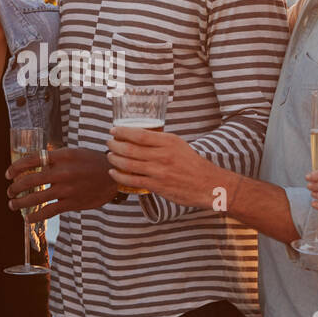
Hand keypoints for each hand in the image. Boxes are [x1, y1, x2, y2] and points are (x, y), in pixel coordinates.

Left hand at [5, 146, 115, 223]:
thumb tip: (34, 162)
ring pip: (37, 197)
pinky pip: (49, 211)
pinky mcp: (72, 203)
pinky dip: (36, 216)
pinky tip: (27, 219)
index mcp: (62, 156)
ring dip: (21, 202)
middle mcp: (63, 172)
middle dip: (15, 187)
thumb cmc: (92, 162)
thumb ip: (55, 157)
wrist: (114, 176)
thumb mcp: (74, 153)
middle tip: (10, 191)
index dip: (16, 167)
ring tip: (13, 204)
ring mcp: (67, 189)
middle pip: (30, 180)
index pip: (32, 159)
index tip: (8, 174)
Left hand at [106, 126, 226, 207]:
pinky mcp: (157, 185)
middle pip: (130, 148)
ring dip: (114, 159)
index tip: (113, 131)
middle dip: (114, 145)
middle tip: (109, 144)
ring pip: (128, 164)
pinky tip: (113, 172)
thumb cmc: (192, 164)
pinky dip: (119, 175)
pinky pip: (132, 180)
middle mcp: (162, 155)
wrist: (208, 184)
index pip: (139, 134)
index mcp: (168, 141)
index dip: (122, 132)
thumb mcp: (179, 145)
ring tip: (109, 156)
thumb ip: (160, 142)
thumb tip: (138, 138)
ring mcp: (158, 171)